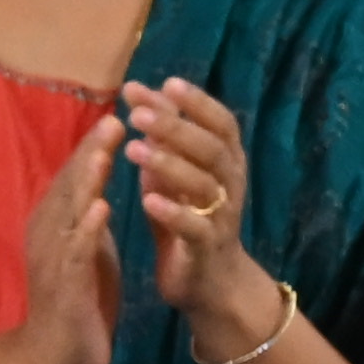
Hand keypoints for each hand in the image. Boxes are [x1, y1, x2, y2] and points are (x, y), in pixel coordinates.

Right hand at [0, 117, 121, 363]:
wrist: (53, 358)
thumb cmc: (76, 303)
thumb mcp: (87, 252)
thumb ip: (90, 220)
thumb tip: (100, 186)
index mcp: (55, 224)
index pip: (76, 177)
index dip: (95, 146)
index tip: (119, 114)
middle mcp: (48, 234)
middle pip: (71, 184)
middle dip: (92, 150)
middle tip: (115, 116)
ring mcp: (53, 258)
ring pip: (69, 211)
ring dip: (86, 179)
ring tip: (105, 149)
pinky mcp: (63, 284)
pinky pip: (75, 251)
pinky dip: (87, 227)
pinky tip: (102, 207)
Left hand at [120, 76, 286, 351]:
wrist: (210, 281)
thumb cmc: (189, 219)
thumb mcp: (176, 176)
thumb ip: (165, 142)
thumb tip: (144, 97)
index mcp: (225, 162)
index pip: (221, 123)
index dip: (198, 103)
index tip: (166, 82)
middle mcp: (231, 184)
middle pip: (212, 148)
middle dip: (177, 128)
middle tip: (139, 113)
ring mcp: (222, 216)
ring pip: (204, 184)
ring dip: (169, 164)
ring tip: (132, 149)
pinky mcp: (207, 247)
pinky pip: (195, 228)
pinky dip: (173, 212)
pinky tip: (147, 199)